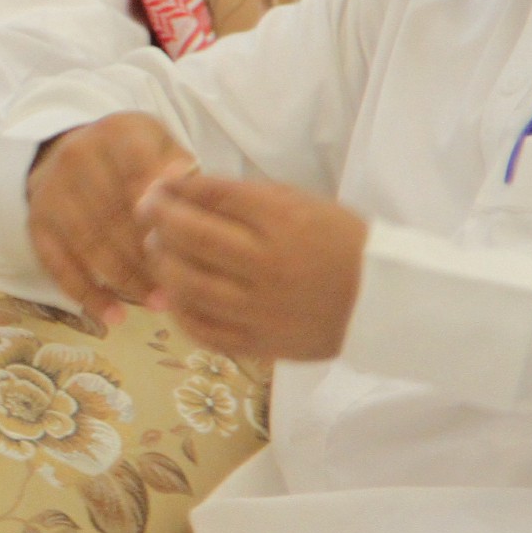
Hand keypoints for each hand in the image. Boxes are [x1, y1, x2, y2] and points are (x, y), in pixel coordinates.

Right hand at [25, 113, 197, 325]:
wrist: (75, 149)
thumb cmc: (136, 157)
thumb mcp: (163, 146)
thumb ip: (179, 166)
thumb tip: (184, 182)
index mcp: (116, 133)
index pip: (139, 174)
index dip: (160, 213)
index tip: (185, 244)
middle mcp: (76, 156)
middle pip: (116, 217)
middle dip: (150, 258)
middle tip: (182, 288)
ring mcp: (51, 192)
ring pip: (90, 245)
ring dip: (126, 282)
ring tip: (159, 304)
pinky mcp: (36, 223)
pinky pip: (59, 265)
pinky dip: (87, 295)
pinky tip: (114, 317)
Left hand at [138, 174, 367, 361]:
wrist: (383, 300)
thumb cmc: (337, 242)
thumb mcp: (300, 204)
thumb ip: (242, 197)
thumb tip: (180, 189)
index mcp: (285, 221)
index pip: (213, 197)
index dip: (174, 190)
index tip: (157, 189)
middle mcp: (269, 265)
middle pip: (192, 238)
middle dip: (158, 221)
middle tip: (147, 214)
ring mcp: (263, 309)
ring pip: (188, 285)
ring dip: (162, 263)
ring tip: (157, 250)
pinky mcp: (261, 343)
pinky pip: (203, 329)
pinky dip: (178, 309)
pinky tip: (173, 293)